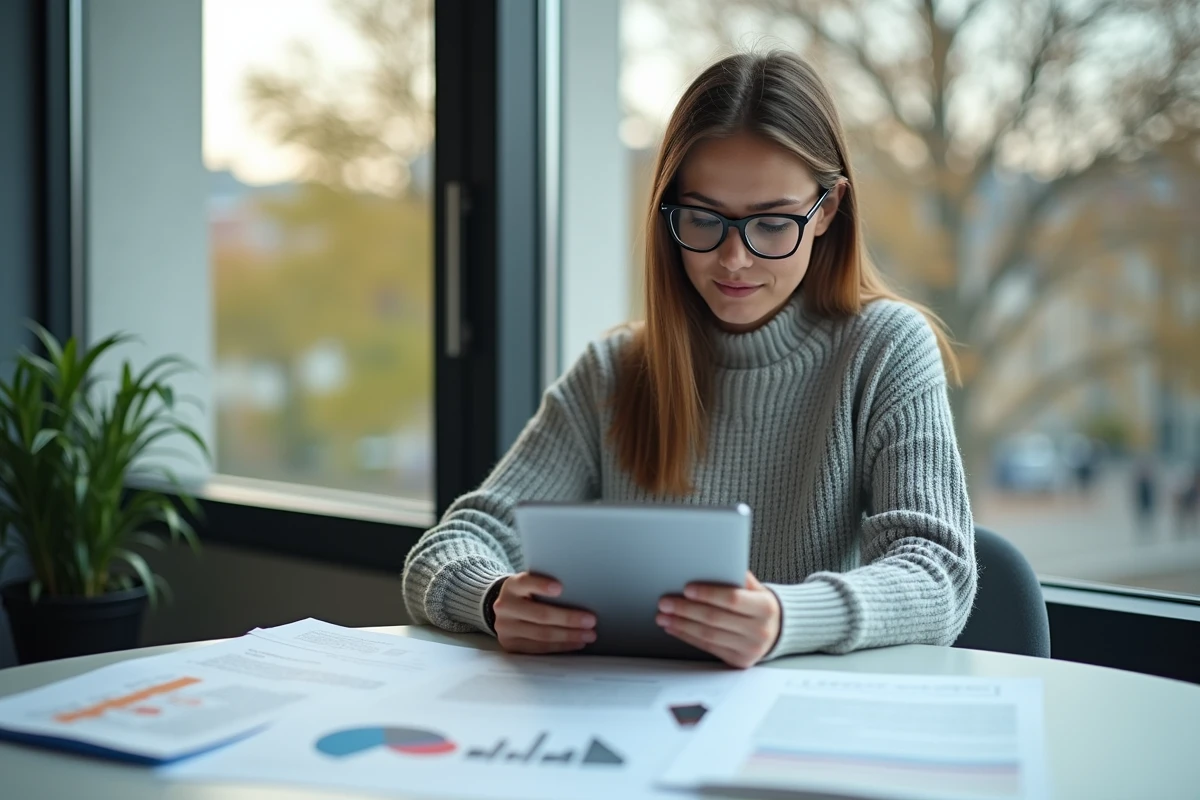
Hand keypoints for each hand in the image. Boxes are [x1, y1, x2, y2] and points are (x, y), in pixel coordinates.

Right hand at [491, 572, 597, 654]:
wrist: (505, 612)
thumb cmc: (527, 596)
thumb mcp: (530, 586)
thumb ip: (546, 587)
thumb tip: (580, 594)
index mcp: (512, 586)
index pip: (525, 582)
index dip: (541, 585)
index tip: (560, 588)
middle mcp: (505, 606)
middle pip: (540, 614)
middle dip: (568, 618)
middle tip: (591, 620)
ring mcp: (506, 628)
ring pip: (542, 634)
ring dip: (569, 636)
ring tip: (588, 635)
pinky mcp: (511, 645)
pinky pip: (540, 648)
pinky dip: (560, 646)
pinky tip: (575, 643)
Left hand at [656, 571, 780, 668]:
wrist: (776, 631)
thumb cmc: (759, 605)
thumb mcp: (756, 588)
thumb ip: (737, 577)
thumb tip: (712, 563)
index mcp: (765, 607)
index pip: (732, 599)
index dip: (708, 594)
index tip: (687, 589)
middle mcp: (759, 630)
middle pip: (715, 619)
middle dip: (686, 610)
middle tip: (665, 602)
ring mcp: (749, 648)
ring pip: (708, 635)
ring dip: (681, 625)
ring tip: (663, 616)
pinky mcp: (738, 661)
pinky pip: (708, 647)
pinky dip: (687, 636)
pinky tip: (674, 628)